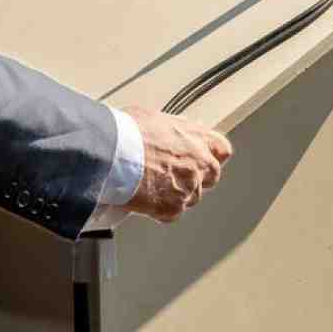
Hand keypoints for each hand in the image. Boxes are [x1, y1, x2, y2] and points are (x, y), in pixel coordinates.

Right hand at [119, 107, 232, 223]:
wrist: (112, 154)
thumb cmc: (127, 132)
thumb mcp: (153, 118)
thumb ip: (171, 130)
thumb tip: (168, 133)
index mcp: (196, 137)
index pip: (221, 149)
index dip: (211, 155)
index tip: (204, 158)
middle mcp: (199, 162)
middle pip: (211, 176)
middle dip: (196, 177)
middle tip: (173, 174)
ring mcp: (188, 187)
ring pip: (191, 197)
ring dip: (176, 194)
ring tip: (151, 185)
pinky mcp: (172, 208)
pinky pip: (171, 213)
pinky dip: (159, 210)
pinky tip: (143, 199)